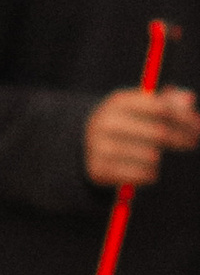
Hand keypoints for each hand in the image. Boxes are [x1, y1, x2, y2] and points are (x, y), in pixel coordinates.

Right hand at [85, 85, 199, 187]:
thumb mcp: (142, 107)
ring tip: (155, 156)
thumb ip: (168, 102)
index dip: (184, 119)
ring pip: (151, 156)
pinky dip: (150, 174)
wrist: (85, 144)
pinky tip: (146, 170)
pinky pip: (141, 175)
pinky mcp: (98, 169)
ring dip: (160, 158)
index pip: (161, 108)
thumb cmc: (127, 122)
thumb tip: (188, 99)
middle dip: (181, 139)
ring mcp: (99, 146)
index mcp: (119, 101)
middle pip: (158, 133)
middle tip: (191, 143)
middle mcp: (106, 121)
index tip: (198, 128)